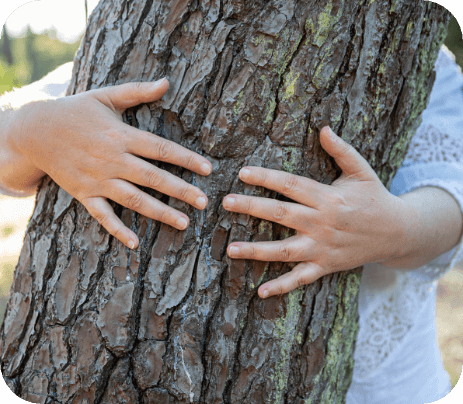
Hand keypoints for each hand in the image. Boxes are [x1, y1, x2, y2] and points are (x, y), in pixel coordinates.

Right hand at [15, 79, 211, 248]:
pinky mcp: (84, 194)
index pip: (161, 149)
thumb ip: (138, 91)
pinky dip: (118, 229)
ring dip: (160, 212)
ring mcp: (98, 179)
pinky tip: (135, 243)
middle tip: (204, 202)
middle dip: (181, 191)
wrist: (34, 131)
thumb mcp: (106, 96)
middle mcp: (113, 160)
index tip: (208, 169)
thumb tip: (166, 81)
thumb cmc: (75, 111)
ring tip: (184, 223)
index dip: (187, 159)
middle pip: (153, 178)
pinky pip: (103, 215)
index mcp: (121, 136)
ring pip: (134, 199)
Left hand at [223, 127, 407, 297]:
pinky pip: (301, 278)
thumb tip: (323, 128)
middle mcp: (322, 223)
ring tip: (230, 249)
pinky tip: (261, 291)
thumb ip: (342, 150)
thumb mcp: (362, 171)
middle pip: (282, 214)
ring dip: (257, 250)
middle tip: (226, 202)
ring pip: (285, 250)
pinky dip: (282, 286)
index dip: (267, 177)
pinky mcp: (326, 266)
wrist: (399, 233)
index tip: (242, 173)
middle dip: (252, 207)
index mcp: (328, 198)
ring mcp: (323, 248)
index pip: (292, 185)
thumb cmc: (375, 198)